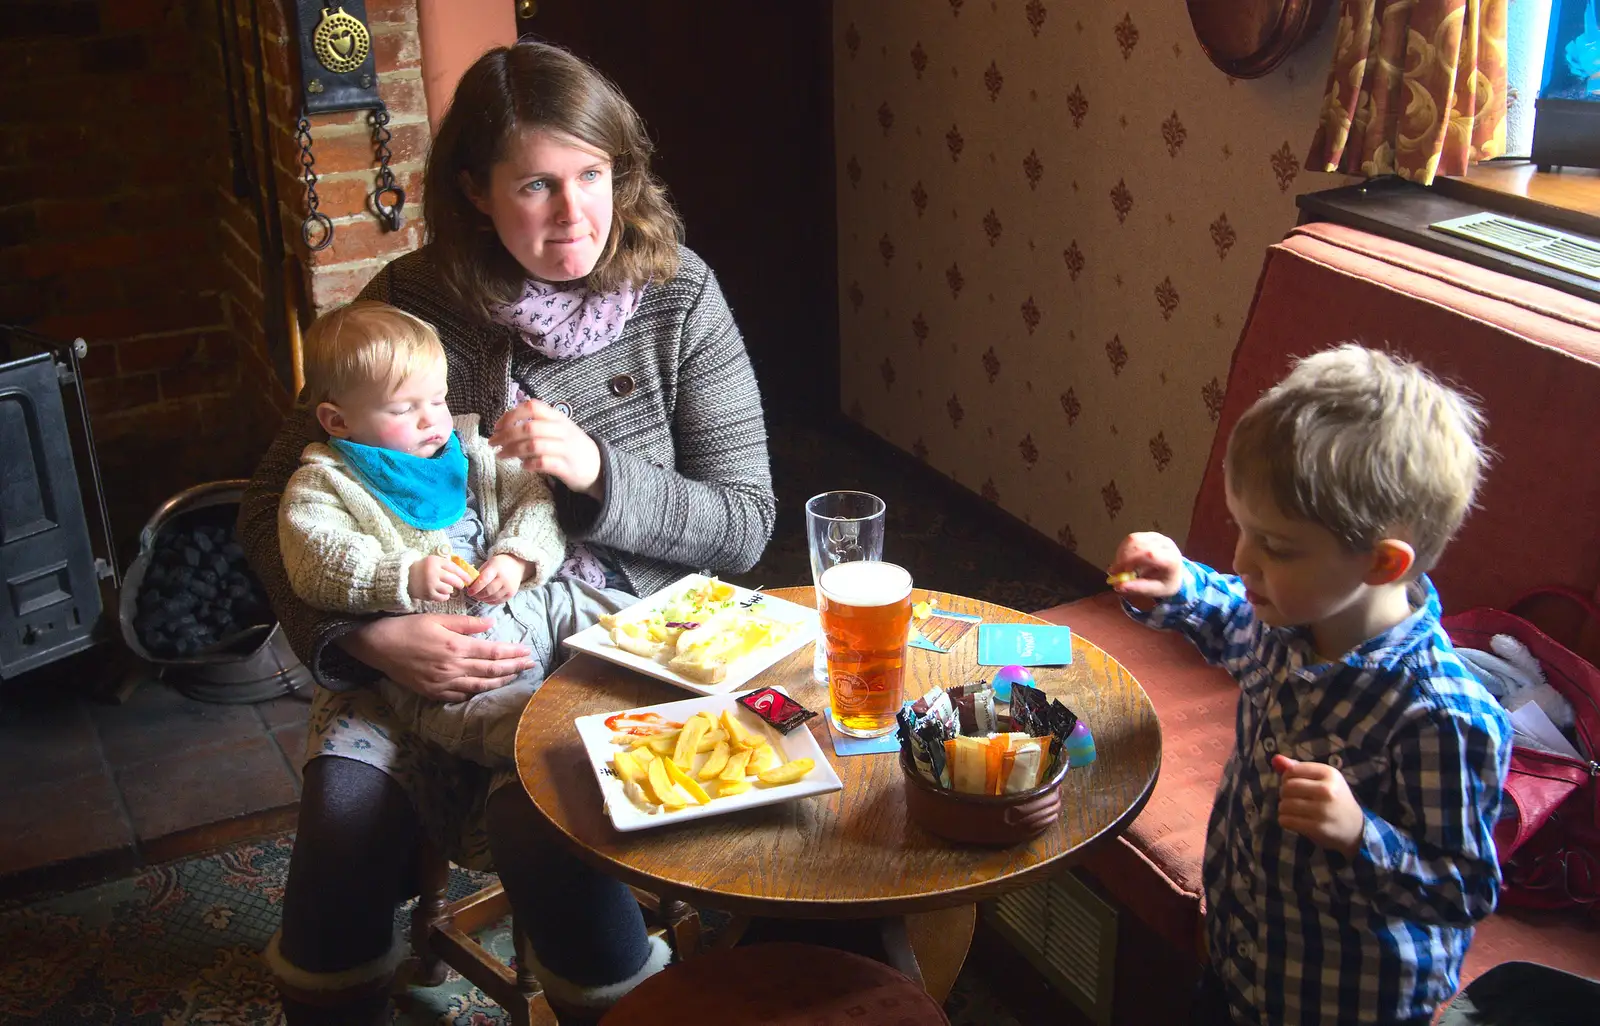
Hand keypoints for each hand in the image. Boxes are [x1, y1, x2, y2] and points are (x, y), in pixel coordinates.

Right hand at [339, 614, 535, 701]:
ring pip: (479, 685)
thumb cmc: (407, 627)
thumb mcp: (437, 618)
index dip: (512, 653)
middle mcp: (452, 667)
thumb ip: (466, 623)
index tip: (527, 651)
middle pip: (491, 670)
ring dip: (500, 681)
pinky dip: (476, 692)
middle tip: (531, 664)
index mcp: (455, 646)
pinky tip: (485, 687)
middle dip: (514, 667)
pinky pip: (460, 695)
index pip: (492, 652)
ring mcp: (443, 683)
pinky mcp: (433, 692)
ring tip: (515, 676)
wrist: (378, 646)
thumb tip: (491, 624)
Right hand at [409, 554, 471, 602]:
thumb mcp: (433, 561)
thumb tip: (464, 572)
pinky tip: (441, 593)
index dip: (464, 574)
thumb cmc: (423, 568)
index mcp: (435, 561)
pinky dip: (444, 596)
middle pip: (454, 580)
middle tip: (461, 585)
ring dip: (450, 590)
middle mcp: (433, 572)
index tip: (470, 579)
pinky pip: (442, 597)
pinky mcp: (427, 594)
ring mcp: (430, 584)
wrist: (404, 576)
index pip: (454, 568)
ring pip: (449, 590)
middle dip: (460, 583)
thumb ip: (446, 565)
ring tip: (446, 587)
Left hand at [467, 553, 528, 603]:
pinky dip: (490, 602)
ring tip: (479, 596)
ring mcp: (509, 587)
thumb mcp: (488, 564)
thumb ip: (480, 574)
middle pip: (488, 591)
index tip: (469, 591)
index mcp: (496, 568)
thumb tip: (470, 586)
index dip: (475, 587)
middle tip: (473, 594)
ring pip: (493, 598)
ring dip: (483, 599)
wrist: (516, 565)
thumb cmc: (499, 564)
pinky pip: (498, 601)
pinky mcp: (511, 593)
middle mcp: (504, 578)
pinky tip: (486, 599)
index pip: (484, 579)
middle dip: (478, 595)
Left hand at [489, 399, 603, 497]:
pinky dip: (529, 464)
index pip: (532, 407)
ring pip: (533, 445)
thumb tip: (507, 425)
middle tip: (492, 443)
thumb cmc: (571, 446)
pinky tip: (523, 466)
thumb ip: (538, 423)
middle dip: (506, 436)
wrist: (599, 467)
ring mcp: (565, 449)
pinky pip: (543, 463)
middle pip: (528, 428)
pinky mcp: (567, 467)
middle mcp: (562, 430)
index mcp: (558, 417)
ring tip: (501, 455)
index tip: (497, 426)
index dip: (511, 415)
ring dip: (512, 450)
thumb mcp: (559, 428)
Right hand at [1106, 531, 1185, 609]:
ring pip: (1133, 539)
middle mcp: (1165, 544)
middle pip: (1138, 544)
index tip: (1116, 572)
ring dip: (1121, 553)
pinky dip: (1124, 549)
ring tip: (1121, 566)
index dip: (1129, 560)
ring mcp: (1158, 536)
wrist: (1175, 572)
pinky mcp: (1150, 534)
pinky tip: (1125, 560)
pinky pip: (1132, 538)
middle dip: (1122, 557)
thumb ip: (1138, 588)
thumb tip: (1118, 587)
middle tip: (1115, 572)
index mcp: (1171, 559)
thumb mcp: (1156, 590)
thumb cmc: (1166, 582)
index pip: (1149, 554)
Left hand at [1273, 755, 1364, 856]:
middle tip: (1294, 799)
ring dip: (1284, 809)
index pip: (1292, 771)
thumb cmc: (1333, 799)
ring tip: (1294, 811)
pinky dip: (1285, 820)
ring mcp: (1323, 810)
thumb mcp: (1322, 779)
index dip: (1286, 778)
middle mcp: (1327, 790)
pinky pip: (1286, 820)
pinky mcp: (1317, 828)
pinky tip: (1295, 821)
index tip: (1294, 785)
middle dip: (1285, 794)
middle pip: (1287, 787)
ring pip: (1284, 805)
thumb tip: (1275, 759)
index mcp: (1329, 773)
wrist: (1355, 828)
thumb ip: (1297, 768)